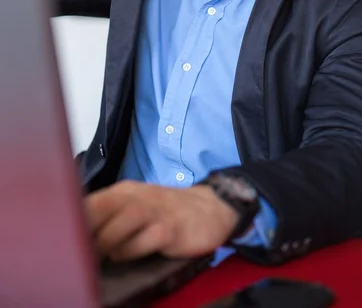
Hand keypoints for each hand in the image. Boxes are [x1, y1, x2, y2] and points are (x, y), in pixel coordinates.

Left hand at [84, 181, 238, 261]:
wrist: (208, 208)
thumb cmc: (165, 212)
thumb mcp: (136, 206)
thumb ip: (110, 217)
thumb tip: (77, 238)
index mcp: (122, 192)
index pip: (88, 202)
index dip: (72, 222)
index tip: (63, 240)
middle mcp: (134, 197)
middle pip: (97, 211)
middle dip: (83, 236)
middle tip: (78, 255)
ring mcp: (152, 212)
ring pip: (115, 229)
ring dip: (104, 248)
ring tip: (101, 259)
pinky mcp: (168, 230)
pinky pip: (140, 244)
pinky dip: (129, 254)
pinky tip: (127, 257)